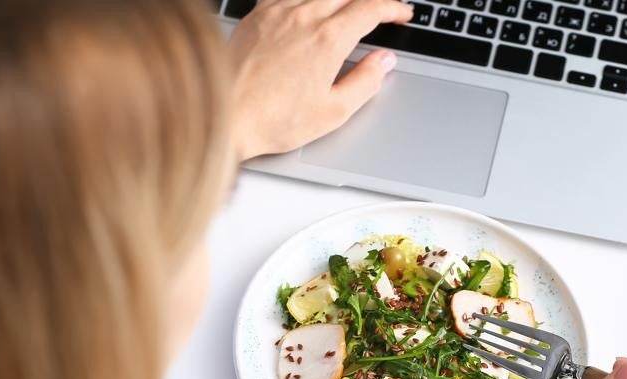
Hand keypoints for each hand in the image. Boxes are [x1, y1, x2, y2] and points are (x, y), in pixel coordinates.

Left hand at [226, 0, 412, 159]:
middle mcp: (303, 17)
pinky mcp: (257, 14)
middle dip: (370, 0)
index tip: (401, 14)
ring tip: (348, 9)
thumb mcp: (334, 111)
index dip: (392, 8)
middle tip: (380, 11)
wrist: (225, 114)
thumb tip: (384, 62)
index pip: (371, 8)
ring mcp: (277, 12)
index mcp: (328, 40)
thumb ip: (366, 81)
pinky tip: (309, 6)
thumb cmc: (274, 119)